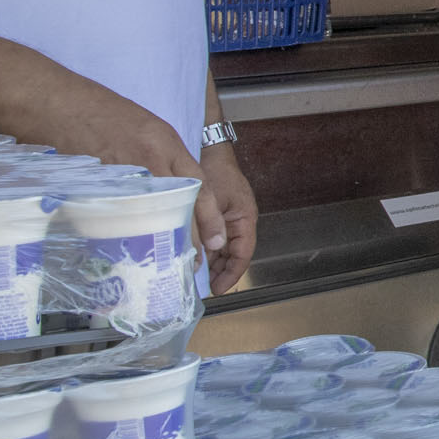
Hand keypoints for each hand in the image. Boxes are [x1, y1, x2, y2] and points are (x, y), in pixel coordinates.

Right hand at [3, 82, 243, 283]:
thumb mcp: (143, 127)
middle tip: (190, 262)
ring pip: (150, 215)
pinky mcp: (96, 183)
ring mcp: (122, 172)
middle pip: (180, 207)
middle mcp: (150, 158)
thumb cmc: (96, 111)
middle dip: (189, 239)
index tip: (216, 243)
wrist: (52, 101)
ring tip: (162, 263)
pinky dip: (123, 235)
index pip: (200, 187)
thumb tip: (176, 192)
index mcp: (165, 142)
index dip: (210, 219)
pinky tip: (126, 250)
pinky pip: (116, 215)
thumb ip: (162, 157)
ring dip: (158, 242)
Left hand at [198, 143, 259, 292]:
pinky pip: (216, 238)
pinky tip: (194, 255)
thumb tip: (204, 252)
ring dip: (212, 262)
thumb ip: (208, 225)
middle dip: (220, 272)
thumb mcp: (211, 200)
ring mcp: (230, 218)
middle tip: (203, 286)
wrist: (211, 151)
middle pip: (233, 255)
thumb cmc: (215, 171)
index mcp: (245, 219)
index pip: (243, 255)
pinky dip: (207, 249)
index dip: (232, 274)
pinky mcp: (219, 214)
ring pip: (224, 248)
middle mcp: (240, 222)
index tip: (218, 288)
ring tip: (196, 275)